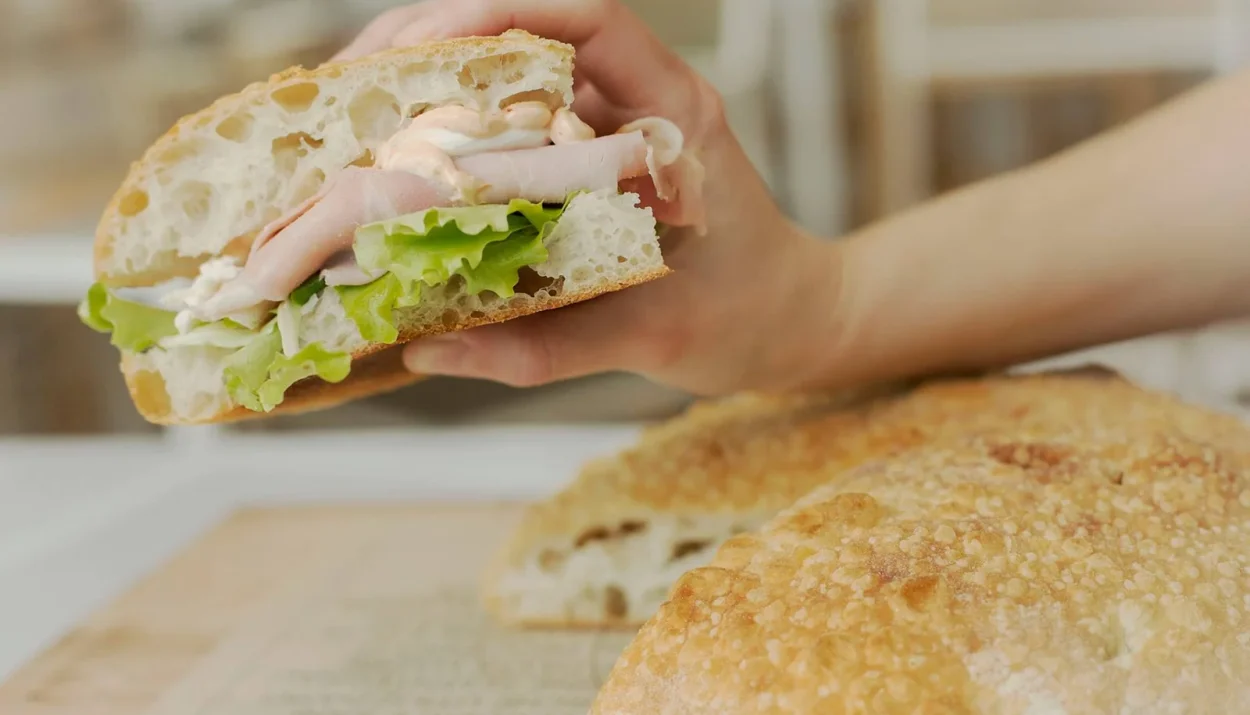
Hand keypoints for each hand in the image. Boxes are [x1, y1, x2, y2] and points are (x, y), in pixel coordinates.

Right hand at [334, 0, 844, 395]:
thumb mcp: (654, 338)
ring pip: (505, 72)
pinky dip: (444, 130)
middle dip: (430, 44)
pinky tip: (390, 156)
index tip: (425, 46)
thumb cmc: (745, 318)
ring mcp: (606, 124)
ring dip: (424, 82)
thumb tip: (431, 350)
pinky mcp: (580, 154)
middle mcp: (636, 103)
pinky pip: (504, 122)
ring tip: (348, 114)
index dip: (502, 10)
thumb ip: (548, 347)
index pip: (593, 20)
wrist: (787, 320)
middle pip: (527, 32)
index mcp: (674, 116)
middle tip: (349, 84)